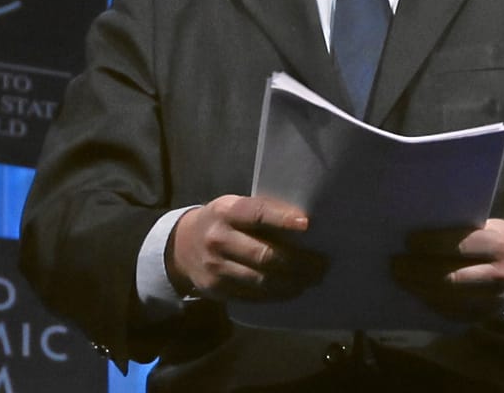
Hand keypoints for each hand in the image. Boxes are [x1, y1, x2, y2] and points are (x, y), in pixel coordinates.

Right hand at [166, 195, 322, 301]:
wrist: (181, 247)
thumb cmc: (222, 221)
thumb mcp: (234, 207)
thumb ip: (261, 212)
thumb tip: (305, 224)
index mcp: (226, 211)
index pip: (256, 213)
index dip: (281, 218)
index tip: (307, 224)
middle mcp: (218, 239)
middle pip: (264, 255)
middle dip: (298, 262)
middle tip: (322, 264)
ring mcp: (216, 267)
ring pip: (261, 281)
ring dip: (292, 283)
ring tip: (313, 279)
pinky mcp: (217, 290)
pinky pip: (253, 296)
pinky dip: (277, 295)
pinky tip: (293, 289)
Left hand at [392, 219, 503, 322]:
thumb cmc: (500, 239)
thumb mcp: (490, 227)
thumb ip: (463, 231)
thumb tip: (418, 228)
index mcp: (499, 245)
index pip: (460, 246)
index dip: (431, 244)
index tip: (408, 241)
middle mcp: (498, 275)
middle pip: (449, 277)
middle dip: (417, 271)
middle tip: (395, 264)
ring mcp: (492, 301)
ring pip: (447, 298)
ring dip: (418, 288)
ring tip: (400, 277)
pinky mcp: (484, 317)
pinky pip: (450, 313)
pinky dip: (429, 301)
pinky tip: (416, 291)